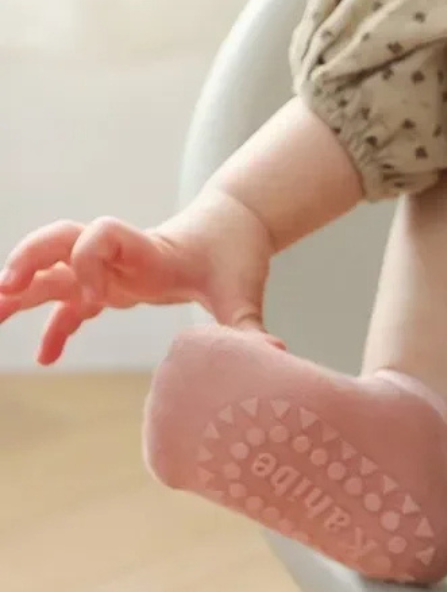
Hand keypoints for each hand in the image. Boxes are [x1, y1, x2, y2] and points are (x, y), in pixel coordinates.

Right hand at [0, 189, 281, 364]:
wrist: (231, 232)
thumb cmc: (235, 256)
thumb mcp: (244, 292)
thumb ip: (250, 325)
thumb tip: (275, 353)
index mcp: (146, 248)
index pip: (97, 234)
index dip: (88, 260)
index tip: (99, 300)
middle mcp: (118, 256)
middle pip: (56, 244)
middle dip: (27, 263)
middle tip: (5, 291)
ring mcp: (110, 270)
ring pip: (53, 273)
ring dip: (20, 291)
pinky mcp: (112, 287)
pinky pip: (72, 305)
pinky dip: (55, 328)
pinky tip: (44, 359)